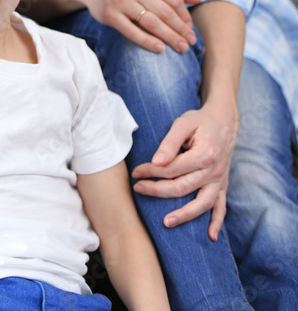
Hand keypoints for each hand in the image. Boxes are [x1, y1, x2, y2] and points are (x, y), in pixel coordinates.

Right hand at [75, 0, 200, 52]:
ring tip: (181, 48)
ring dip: (170, 38)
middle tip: (190, 42)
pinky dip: (148, 42)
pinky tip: (160, 49)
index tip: (190, 27)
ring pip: (152, 23)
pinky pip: (132, 32)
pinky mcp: (110, 15)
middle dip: (181, 29)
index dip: (185, 15)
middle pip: (166, 12)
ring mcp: (121, 1)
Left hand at [131, 96, 239, 240]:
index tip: (136, 172)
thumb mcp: (183, 123)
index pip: (172, 169)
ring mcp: (219, 181)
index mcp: (204, 155)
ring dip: (184, 215)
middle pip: (182, 188)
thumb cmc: (200, 122)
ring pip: (201, 204)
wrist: (223, 123)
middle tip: (138, 189)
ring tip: (165, 222)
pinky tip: (210, 237)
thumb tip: (156, 161)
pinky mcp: (223, 186)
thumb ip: (170, 142)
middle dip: (157, 190)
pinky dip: (217, 223)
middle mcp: (214, 172)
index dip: (151, 171)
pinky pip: (221, 208)